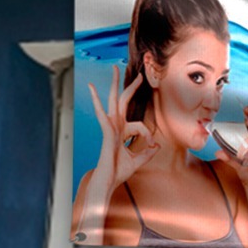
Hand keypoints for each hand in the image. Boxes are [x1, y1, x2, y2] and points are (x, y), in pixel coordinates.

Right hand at [87, 65, 157, 191]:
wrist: (110, 180)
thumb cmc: (120, 171)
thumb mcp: (139, 160)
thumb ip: (148, 152)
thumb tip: (157, 145)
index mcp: (123, 132)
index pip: (140, 125)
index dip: (148, 135)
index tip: (151, 144)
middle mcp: (116, 126)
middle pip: (124, 101)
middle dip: (131, 87)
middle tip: (140, 75)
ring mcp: (110, 126)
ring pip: (113, 100)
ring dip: (114, 84)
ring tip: (115, 68)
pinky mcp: (106, 130)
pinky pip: (101, 112)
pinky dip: (96, 100)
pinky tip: (90, 87)